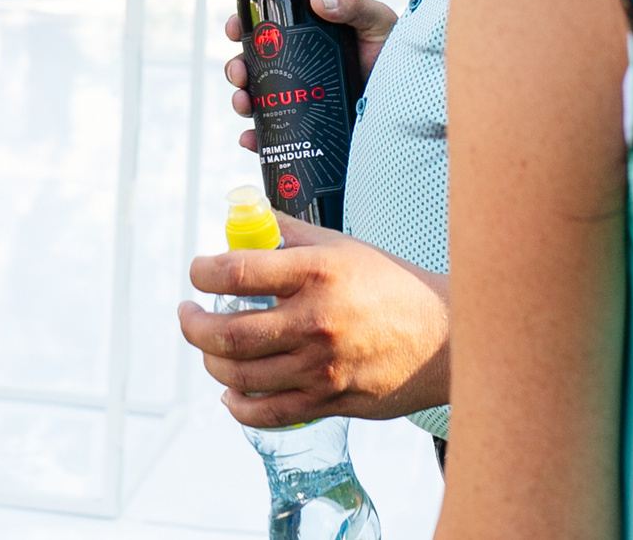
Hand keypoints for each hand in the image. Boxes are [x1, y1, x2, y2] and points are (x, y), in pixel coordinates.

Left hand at [177, 218, 449, 425]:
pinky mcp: (330, 401)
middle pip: (228, 333)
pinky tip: (231, 394)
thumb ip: (290, 233)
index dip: (203, 272)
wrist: (442, 337)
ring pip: (240, 376)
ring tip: (208, 349)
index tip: (197, 272)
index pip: (237, 271)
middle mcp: (315, 320)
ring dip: (210, 363)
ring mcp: (321, 366)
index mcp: (317, 272)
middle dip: (193, 325)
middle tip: (189, 314)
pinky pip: (268, 413)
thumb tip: (246, 219)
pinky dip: (239, 407)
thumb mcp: (341, 245)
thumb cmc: (390, 285)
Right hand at [224, 0, 401, 153]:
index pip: (267, 30)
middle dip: (237, 68)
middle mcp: (300, 69)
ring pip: (258, 100)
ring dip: (241, 100)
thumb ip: (354, 4)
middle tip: (239, 73)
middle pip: (254, 66)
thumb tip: (319, 0)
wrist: (415, 99)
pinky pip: (274, 136)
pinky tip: (251, 139)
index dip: (243, 28)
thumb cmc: (398, 54)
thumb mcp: (377, 22)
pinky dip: (256, 139)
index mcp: (308, 39)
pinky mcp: (309, 131)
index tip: (233, 28)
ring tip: (243, 103)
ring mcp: (302, 101)